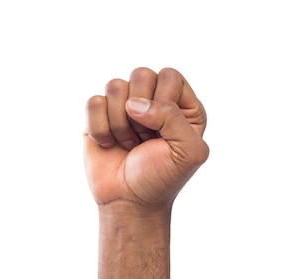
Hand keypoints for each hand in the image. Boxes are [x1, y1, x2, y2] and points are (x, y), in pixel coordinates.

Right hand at [84, 67, 208, 212]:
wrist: (129, 202)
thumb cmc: (162, 179)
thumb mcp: (187, 152)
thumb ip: (173, 117)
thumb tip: (133, 103)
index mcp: (183, 106)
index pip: (170, 76)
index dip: (163, 101)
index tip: (162, 133)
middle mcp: (154, 100)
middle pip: (141, 74)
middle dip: (140, 114)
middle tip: (145, 139)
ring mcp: (125, 106)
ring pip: (115, 86)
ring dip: (120, 123)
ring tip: (129, 143)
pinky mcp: (99, 116)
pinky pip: (93, 102)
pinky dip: (100, 128)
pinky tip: (109, 144)